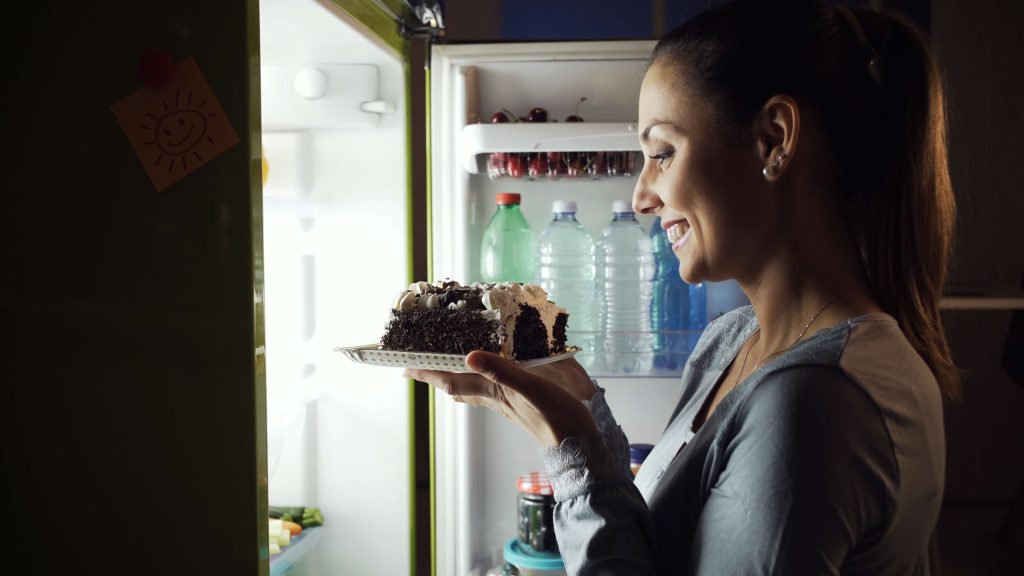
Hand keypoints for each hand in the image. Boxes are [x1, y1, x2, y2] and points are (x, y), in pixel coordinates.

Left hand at [403, 351, 598, 446]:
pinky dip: (484, 375)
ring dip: (458, 375)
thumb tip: (467, 357)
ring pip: (474, 387)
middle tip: (422, 363)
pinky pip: (492, 386)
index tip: (405, 368)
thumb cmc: (557, 416)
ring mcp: (508, 401)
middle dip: (438, 375)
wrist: (580, 444)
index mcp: (493, 392)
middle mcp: (495, 397)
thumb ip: (502, 371)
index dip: (428, 374)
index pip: (451, 381)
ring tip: (449, 362)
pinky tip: (492, 369)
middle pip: (458, 386)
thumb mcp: (530, 388)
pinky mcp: (521, 402)